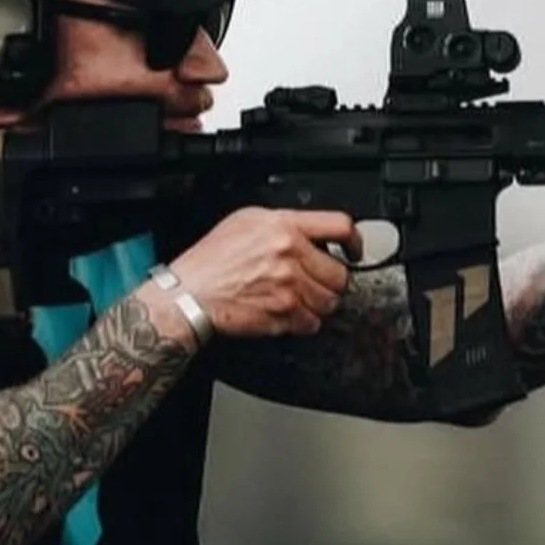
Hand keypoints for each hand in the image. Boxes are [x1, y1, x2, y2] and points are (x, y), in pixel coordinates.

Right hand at [172, 206, 362, 336]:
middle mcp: (290, 254)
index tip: (354, 250)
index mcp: (283, 226)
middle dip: (330, 281)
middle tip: (314, 283)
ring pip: (330, 301)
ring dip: (318, 304)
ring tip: (298, 299)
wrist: (189, 295)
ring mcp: (289, 286)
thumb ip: (282, 224)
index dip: (355, 240)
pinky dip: (303, 322)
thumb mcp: (245, 222)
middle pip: (339, 273)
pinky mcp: (285, 314)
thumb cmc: (210, 261)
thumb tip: (310, 233)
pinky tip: (287, 313)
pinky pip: (312, 323)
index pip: (339, 226)